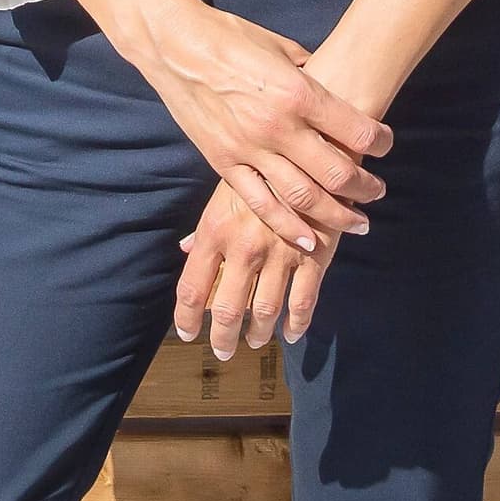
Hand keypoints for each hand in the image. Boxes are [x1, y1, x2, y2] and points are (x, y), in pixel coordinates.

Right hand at [49, 0, 389, 251]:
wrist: (175, 45)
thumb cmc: (231, 37)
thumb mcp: (281, 48)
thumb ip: (310, 75)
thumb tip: (333, 88)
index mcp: (298, 92)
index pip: (356, 129)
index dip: (380, 142)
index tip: (386, 145)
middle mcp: (278, 126)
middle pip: (337, 172)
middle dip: (365, 186)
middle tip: (378, 191)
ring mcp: (250, 149)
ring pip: (304, 197)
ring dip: (336, 214)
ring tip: (357, 222)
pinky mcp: (225, 164)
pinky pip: (261, 205)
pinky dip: (289, 227)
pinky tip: (310, 241)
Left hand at [175, 182, 330, 358]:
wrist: (311, 150)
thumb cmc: (263, 168)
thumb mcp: (226, 190)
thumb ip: (207, 226)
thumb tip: (185, 249)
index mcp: (216, 232)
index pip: (192, 288)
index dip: (186, 318)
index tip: (187, 334)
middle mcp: (243, 249)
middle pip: (226, 310)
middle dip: (223, 337)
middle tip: (223, 350)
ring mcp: (279, 255)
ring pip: (264, 311)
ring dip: (258, 332)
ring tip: (255, 341)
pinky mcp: (313, 257)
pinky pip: (303, 302)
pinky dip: (296, 324)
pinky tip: (290, 334)